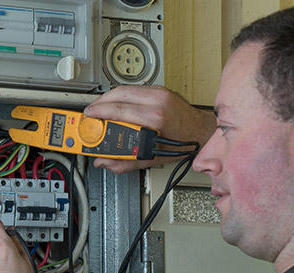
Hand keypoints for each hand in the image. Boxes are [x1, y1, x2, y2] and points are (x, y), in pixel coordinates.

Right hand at [84, 85, 215, 173]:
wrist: (203, 131)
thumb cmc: (184, 142)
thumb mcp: (153, 158)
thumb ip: (125, 162)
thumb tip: (106, 162)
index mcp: (156, 117)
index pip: (120, 110)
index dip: (100, 112)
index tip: (90, 117)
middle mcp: (158, 101)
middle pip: (118, 94)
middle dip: (100, 102)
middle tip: (91, 113)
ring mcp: (159, 92)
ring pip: (124, 88)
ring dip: (108, 97)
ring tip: (100, 108)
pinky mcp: (160, 89)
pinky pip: (134, 88)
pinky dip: (120, 95)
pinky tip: (115, 103)